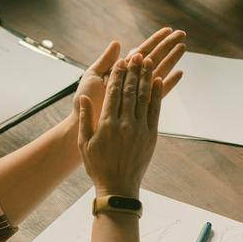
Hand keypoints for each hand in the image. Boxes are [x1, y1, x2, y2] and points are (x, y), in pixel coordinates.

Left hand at [76, 27, 186, 119]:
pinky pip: (158, 93)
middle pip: (153, 58)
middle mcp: (131, 79)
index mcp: (120, 69)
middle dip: (167, 45)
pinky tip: (179, 73)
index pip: (141, 51)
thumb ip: (106, 61)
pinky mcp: (141, 107)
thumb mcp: (92, 77)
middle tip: (181, 33)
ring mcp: (137, 93)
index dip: (155, 40)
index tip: (168, 29)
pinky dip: (169, 82)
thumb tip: (118, 42)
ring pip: (159, 71)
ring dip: (171, 59)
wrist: (81, 124)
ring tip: (183, 47)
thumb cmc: (85, 101)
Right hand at [77, 55, 163, 197]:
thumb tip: (84, 97)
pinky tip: (159, 81)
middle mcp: (125, 124)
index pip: (113, 93)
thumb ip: (85, 118)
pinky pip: (155, 111)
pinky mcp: (151, 135)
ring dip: (147, 77)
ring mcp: (140, 129)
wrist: (118, 187)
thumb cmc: (97, 165)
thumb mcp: (84, 142)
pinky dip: (157, 95)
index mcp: (107, 124)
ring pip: (144, 97)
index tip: (121, 61)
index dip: (118, 75)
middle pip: (130, 91)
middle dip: (134, 71)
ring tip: (149, 61)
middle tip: (137, 54)